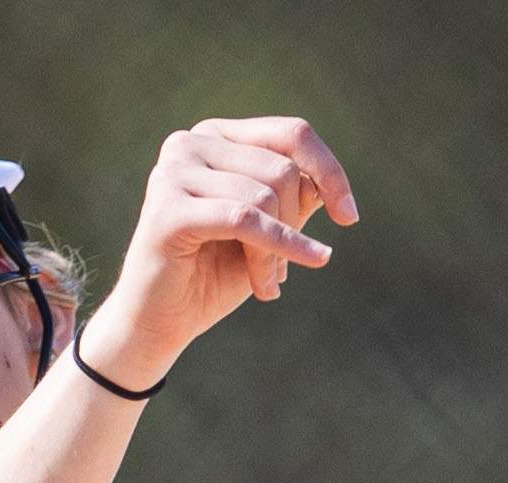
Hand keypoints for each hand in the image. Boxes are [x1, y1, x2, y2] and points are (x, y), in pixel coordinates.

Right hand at [74, 117, 358, 387]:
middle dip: (295, 225)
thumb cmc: (212, 276)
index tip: (349, 217)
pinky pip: (244, 220)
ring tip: (268, 284)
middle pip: (281, 169)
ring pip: (265, 197)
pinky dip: (276, 249)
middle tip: (285, 272)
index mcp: (216, 138)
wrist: (158, 324)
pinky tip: (285, 279)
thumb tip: (324, 182)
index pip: (291, 133)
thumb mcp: (268, 231)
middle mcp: (190, 143)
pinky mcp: (167, 209)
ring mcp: (173, 171)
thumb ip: (294, 199)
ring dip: (278, 251)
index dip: (330, 171)